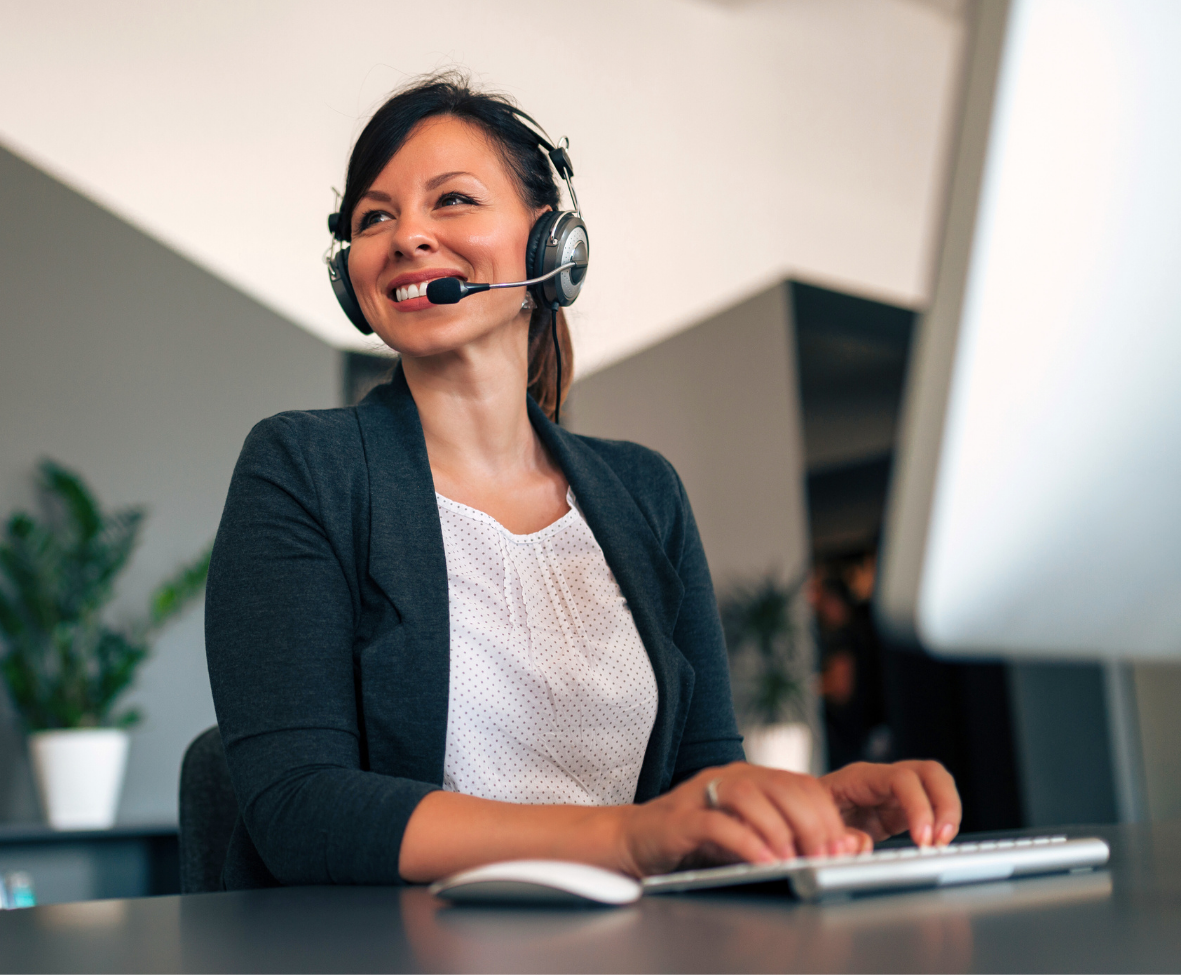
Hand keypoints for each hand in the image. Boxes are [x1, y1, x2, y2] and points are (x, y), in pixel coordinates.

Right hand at [616, 762, 862, 877]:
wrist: (637, 840)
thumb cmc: (698, 842)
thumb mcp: (753, 839)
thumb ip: (795, 841)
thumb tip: (849, 846)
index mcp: (753, 778)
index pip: (802, 784)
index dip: (828, 815)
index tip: (840, 850)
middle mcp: (731, 777)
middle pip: (783, 786)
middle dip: (811, 824)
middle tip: (822, 857)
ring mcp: (704, 793)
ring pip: (751, 797)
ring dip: (779, 830)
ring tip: (792, 861)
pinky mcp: (681, 817)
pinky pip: (717, 823)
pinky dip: (745, 842)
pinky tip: (761, 862)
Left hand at [820, 760, 961, 847]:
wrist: (804, 814)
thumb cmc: (808, 812)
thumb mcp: (814, 822)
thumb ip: (838, 834)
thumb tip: (863, 844)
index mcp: (861, 776)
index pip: (901, 778)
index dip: (918, 805)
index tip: (922, 838)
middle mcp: (884, 779)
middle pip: (930, 772)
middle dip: (945, 804)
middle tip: (941, 840)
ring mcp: (896, 792)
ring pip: (937, 784)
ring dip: (949, 813)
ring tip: (941, 844)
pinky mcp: (903, 808)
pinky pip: (934, 806)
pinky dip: (942, 823)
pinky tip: (935, 844)